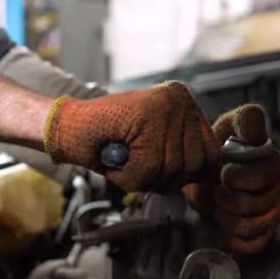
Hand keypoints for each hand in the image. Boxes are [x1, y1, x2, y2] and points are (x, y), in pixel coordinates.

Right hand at [43, 81, 218, 192]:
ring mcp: (165, 104)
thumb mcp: (155, 144)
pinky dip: (128, 178)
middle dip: (166, 180)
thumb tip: (212, 176)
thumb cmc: (107, 139)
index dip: (188, 175)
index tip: (162, 173)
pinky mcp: (147, 115)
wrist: (66, 127)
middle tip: (139, 169)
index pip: (213, 154)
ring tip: (125, 164)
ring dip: (144, 180)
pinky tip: (115, 164)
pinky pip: (148, 169)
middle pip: (195, 164)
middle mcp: (179, 98)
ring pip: (171, 169)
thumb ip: (183, 153)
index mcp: (184, 102)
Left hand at [183, 105, 279, 254]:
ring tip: (217, 204)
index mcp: (279, 166)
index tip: (222, 170)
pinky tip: (223, 224)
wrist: (211, 167)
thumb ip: (246, 120)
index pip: (254, 179)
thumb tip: (255, 131)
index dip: (231, 177)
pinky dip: (233, 239)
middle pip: (248, 207)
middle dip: (223, 199)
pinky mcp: (266, 233)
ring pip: (249, 228)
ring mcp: (276, 214)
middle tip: (215, 189)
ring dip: (224, 217)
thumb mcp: (232, 124)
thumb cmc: (223, 145)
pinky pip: (252, 245)